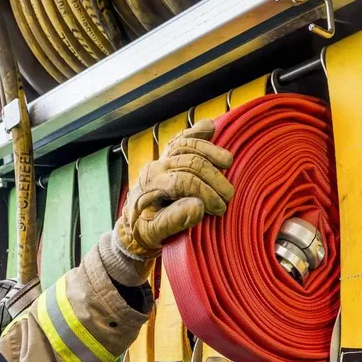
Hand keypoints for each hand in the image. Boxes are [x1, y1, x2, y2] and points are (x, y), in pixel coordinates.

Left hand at [115, 120, 233, 258]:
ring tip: (228, 163)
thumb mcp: (156, 233)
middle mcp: (155, 168)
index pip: (184, 181)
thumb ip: (175, 221)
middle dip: (213, 178)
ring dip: (210, 150)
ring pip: (187, 146)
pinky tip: (210, 128)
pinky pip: (181, 139)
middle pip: (190, 162)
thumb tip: (199, 208)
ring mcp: (161, 160)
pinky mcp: (168, 157)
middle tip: (228, 197)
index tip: (220, 209)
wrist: (134, 226)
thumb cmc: (146, 231)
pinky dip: (196, 132)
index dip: (206, 194)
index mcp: (151, 186)